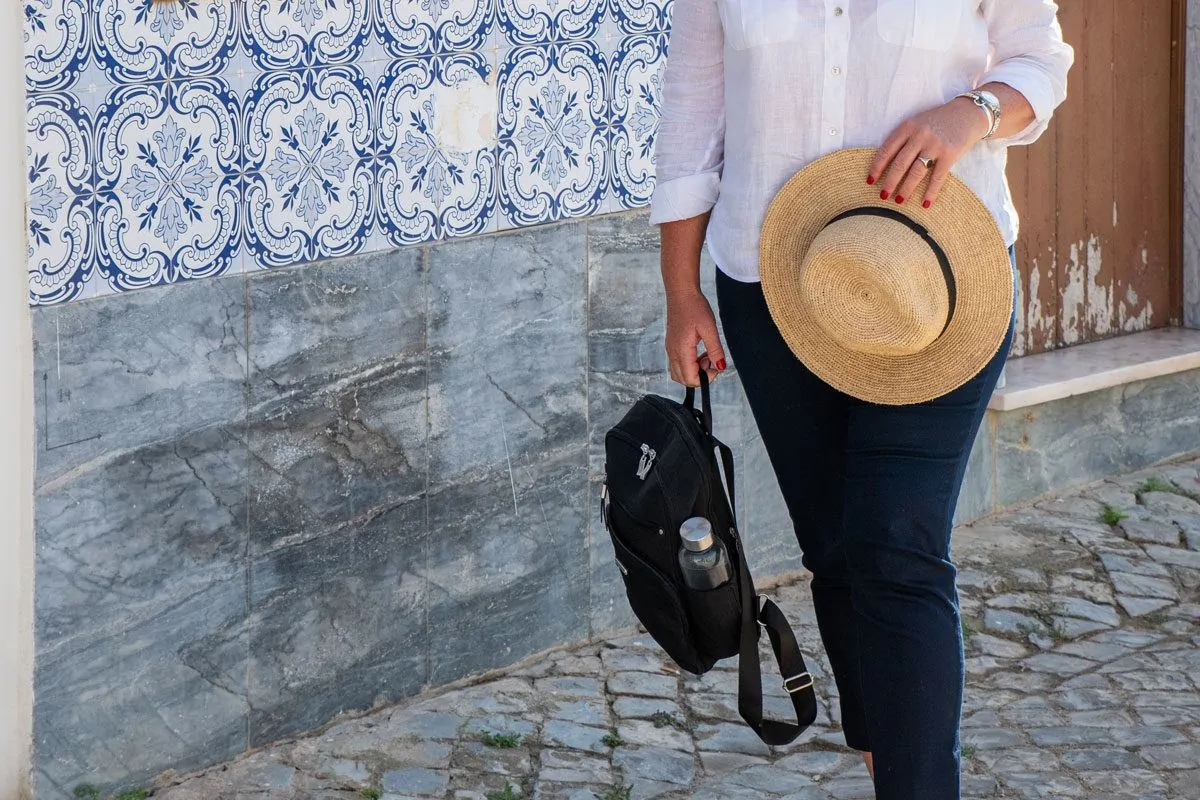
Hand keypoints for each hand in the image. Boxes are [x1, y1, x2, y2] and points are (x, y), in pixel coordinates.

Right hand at [665, 289, 726, 387]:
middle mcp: (673, 352)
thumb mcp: (709, 328)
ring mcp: (670, 349)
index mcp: (682, 350)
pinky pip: (678, 363)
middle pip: (682, 379)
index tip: (716, 366)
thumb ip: (715, 350)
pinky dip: (689, 363)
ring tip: (706, 356)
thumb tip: (720, 367)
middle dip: (699, 376)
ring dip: (694, 370)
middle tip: (711, 361)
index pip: (690, 378)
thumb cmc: (694, 307)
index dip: (705, 378)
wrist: (681, 294)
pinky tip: (699, 351)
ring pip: (679, 373)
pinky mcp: (672, 345)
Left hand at [867, 97, 990, 207]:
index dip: (877, 167)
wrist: (968, 113)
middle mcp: (920, 135)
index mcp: (908, 126)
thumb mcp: (917, 123)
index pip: (887, 150)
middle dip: (889, 182)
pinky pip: (937, 177)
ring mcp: (935, 145)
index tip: (870, 181)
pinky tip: (925, 203)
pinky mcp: (950, 154)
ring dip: (906, 189)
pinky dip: (931, 192)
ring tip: (898, 201)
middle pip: (899, 164)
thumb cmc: (937, 121)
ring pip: (916, 172)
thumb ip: (903, 139)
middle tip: (882, 196)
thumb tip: (884, 165)